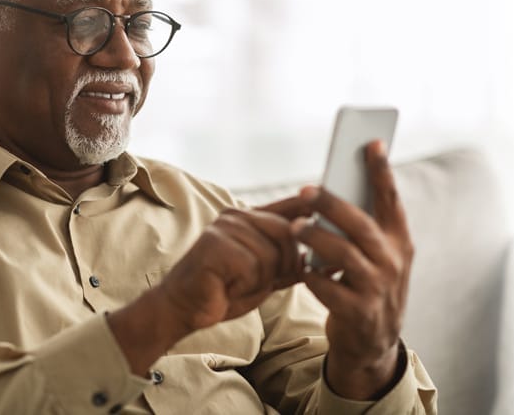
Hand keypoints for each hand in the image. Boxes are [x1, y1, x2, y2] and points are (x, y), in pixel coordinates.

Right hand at [106, 196, 311, 375]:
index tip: (329, 215)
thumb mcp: (265, 277)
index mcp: (249, 218)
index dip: (310, 209)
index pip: (289, 206)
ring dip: (261, 280)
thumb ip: (291, 264)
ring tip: (237, 284)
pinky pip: (252, 266)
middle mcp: (237, 216)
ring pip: (271, 254)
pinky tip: (227, 287)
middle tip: (260, 282)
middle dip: (284, 265)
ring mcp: (225, 227)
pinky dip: (245, 285)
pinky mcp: (215, 244)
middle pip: (288, 233)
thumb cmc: (224, 291)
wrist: (184, 308)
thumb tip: (329, 262)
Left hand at [296, 140, 412, 399]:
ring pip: (343, 254)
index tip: (371, 143)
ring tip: (295, 226)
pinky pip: (327, 287)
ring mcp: (377, 289)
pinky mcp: (358, 312)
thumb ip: (365, 229)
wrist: (374, 344)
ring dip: (315, 237)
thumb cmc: (369, 287)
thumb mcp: (379, 258)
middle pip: (361, 224)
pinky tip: (301, 268)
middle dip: (333, 204)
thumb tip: (333, 191)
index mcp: (400, 242)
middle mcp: (393, 263)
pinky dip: (311, 275)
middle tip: (306, 190)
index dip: (381, 171)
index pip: (391, 200)